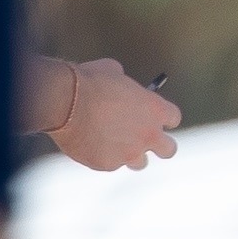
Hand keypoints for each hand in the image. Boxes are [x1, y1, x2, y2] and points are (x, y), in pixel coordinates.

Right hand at [47, 59, 181, 171]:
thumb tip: (120, 85)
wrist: (64, 101)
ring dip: (131, 155)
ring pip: (139, 163)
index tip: (153, 117)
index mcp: (156, 110)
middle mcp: (148, 135)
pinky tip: (92, 145)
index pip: (173, 118)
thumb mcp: (116, 73)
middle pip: (168, 149)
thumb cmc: (90, 82)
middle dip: (160, 146)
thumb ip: (126, 86)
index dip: (163, 118)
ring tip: (117, 145)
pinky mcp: (106, 164)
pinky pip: (110, 164)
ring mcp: (128, 153)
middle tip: (146, 140)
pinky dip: (104, 157)